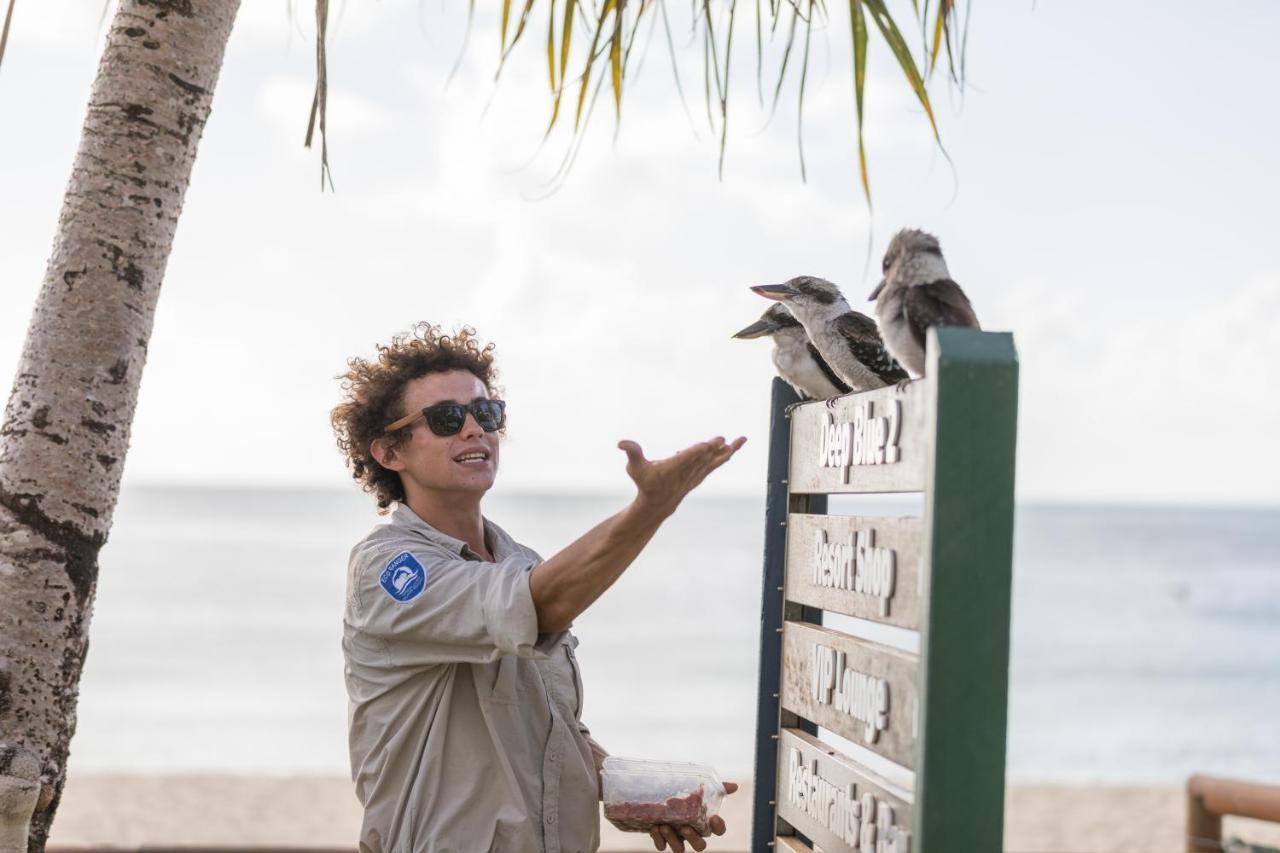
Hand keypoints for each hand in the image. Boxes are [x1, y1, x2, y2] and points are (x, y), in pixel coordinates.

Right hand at [618, 437, 746, 517]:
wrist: (658, 503)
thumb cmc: (645, 482)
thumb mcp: (635, 468)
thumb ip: (632, 452)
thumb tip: (621, 442)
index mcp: (671, 469)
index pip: (684, 459)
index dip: (695, 452)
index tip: (706, 445)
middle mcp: (686, 472)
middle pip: (702, 458)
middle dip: (712, 449)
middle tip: (722, 439)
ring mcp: (696, 473)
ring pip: (714, 460)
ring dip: (727, 450)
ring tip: (741, 440)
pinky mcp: (701, 473)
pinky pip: (716, 463)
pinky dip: (725, 455)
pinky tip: (735, 446)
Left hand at [647, 782, 738, 852]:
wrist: (659, 797)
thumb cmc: (684, 795)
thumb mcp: (698, 788)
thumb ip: (716, 788)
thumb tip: (734, 786)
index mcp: (704, 823)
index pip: (718, 831)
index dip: (719, 827)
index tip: (713, 818)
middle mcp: (693, 833)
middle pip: (700, 846)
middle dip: (693, 838)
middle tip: (684, 827)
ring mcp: (678, 839)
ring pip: (680, 850)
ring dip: (672, 840)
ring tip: (664, 826)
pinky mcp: (663, 840)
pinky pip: (662, 846)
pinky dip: (659, 839)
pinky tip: (655, 828)